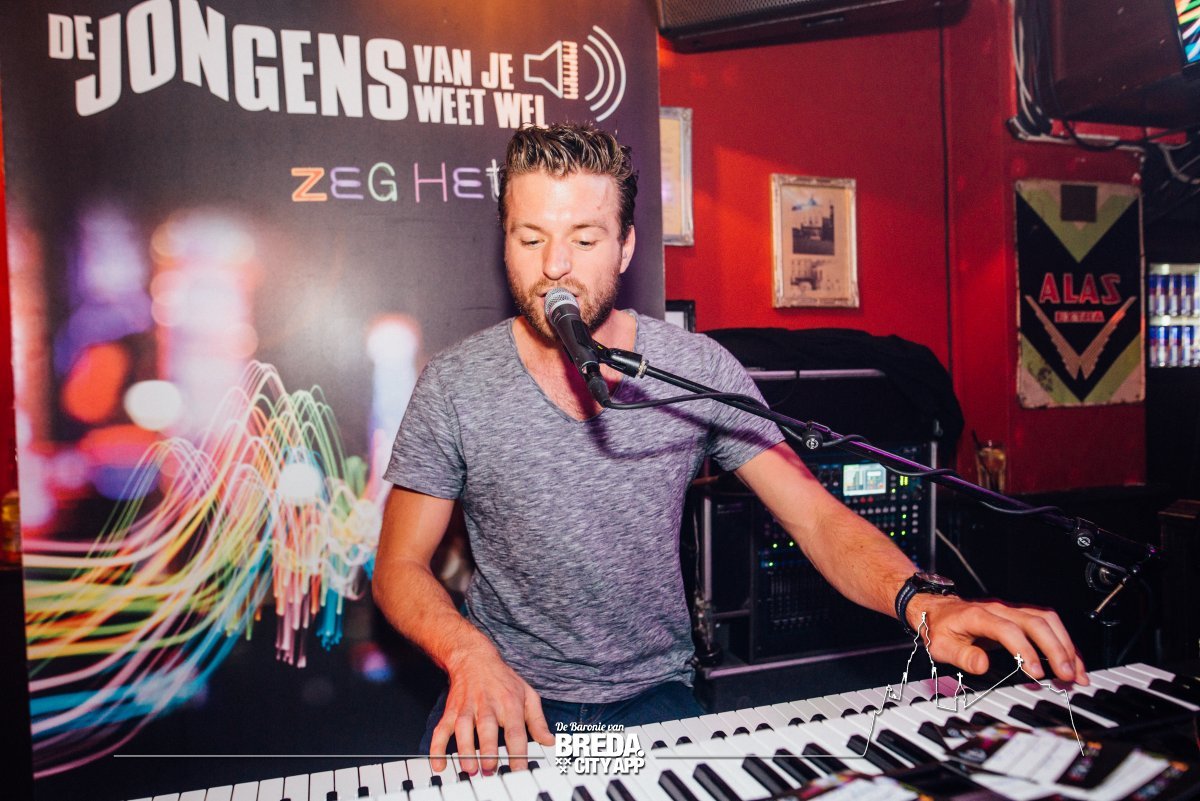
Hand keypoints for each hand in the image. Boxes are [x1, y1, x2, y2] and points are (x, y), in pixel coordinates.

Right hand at [430, 645, 554, 774]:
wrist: (474, 658)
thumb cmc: (504, 680)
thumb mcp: (527, 695)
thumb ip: (538, 721)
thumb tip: (549, 741)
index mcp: (510, 703)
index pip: (515, 730)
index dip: (517, 751)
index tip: (519, 769)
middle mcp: (488, 705)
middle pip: (487, 727)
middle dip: (487, 749)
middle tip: (489, 769)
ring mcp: (467, 707)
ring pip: (463, 728)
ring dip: (464, 748)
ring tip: (469, 768)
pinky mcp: (451, 710)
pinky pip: (441, 729)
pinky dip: (437, 746)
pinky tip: (438, 762)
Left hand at [908, 595, 1088, 684]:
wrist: (936, 609)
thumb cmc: (940, 628)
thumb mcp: (942, 645)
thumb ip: (962, 656)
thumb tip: (983, 665)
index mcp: (979, 615)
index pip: (1009, 630)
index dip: (1025, 651)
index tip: (1036, 673)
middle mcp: (1000, 609)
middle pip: (1036, 622)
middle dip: (1056, 649)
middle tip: (1067, 675)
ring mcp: (1012, 610)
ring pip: (1047, 620)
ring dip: (1065, 645)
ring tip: (1076, 672)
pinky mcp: (1020, 616)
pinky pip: (1047, 624)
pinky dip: (1063, 642)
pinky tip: (1072, 661)